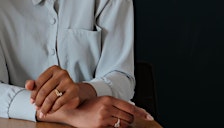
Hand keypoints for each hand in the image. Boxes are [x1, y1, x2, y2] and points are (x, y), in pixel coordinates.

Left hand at [25, 65, 79, 116]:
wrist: (72, 94)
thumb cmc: (55, 88)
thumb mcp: (44, 85)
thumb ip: (34, 85)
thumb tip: (27, 86)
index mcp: (53, 69)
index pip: (39, 82)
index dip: (34, 93)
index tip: (31, 102)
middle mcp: (61, 73)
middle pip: (44, 90)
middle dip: (39, 101)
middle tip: (36, 109)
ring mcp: (69, 80)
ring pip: (51, 97)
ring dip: (45, 107)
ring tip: (42, 112)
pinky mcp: (74, 90)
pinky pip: (60, 102)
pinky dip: (53, 108)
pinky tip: (50, 111)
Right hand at [39, 96, 153, 127]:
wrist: (74, 112)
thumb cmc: (89, 107)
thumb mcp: (102, 101)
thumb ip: (116, 104)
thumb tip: (132, 112)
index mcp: (108, 99)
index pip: (129, 106)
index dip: (141, 113)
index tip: (149, 117)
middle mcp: (106, 107)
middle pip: (128, 117)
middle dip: (129, 121)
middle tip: (124, 121)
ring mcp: (103, 117)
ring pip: (122, 125)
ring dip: (123, 126)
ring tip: (115, 123)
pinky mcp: (100, 126)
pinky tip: (111, 126)